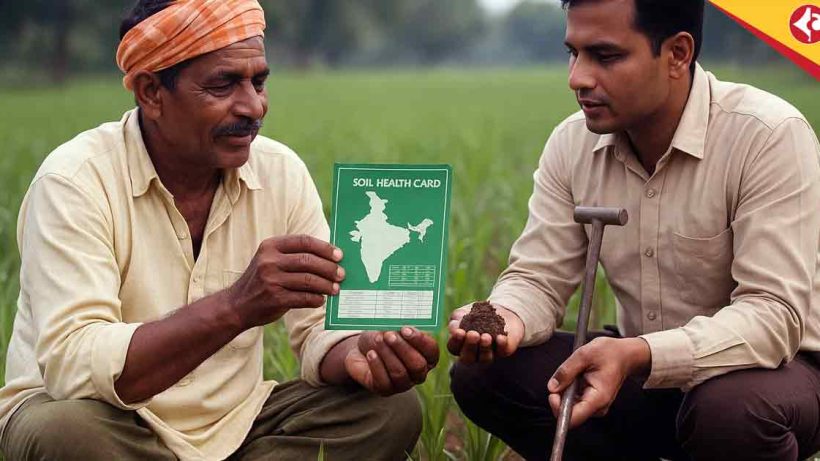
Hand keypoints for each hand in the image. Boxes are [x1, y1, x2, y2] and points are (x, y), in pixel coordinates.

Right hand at [225, 235, 344, 328]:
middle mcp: (269, 261)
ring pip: (309, 280)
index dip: (325, 248)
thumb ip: (294, 256)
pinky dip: (316, 299)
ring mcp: (271, 280)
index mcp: (270, 246)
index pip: (304, 241)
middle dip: (329, 268)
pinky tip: (321, 300)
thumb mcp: (271, 260)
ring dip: (326, 285)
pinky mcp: (275, 298)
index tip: (339, 255)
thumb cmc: (263, 280)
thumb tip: (331, 258)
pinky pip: (304, 297)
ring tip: (335, 289)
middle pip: (309, 261)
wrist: (237, 305)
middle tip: (341, 274)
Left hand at [344, 328, 438, 395]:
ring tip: (378, 340)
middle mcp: (418, 372)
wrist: (362, 349)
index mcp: (427, 356)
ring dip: (387, 354)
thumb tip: (402, 319)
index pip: (431, 351)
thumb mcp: (393, 327)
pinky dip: (377, 365)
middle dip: (402, 348)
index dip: (420, 340)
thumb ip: (402, 325)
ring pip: (399, 372)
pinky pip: (384, 381)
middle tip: (389, 335)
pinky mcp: (385, 389)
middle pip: (417, 365)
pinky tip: (371, 353)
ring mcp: (403, 383)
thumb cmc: (383, 336)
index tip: (405, 329)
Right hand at [446, 303, 523, 363]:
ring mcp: (488, 354)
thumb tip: (454, 327)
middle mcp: (473, 354)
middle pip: (467, 358)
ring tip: (486, 336)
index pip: (453, 347)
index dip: (455, 341)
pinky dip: (501, 345)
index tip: (459, 331)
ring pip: (485, 359)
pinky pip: (502, 351)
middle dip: (470, 346)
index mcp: (460, 345)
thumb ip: (456, 318)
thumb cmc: (475, 314)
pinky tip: (501, 337)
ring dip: (484, 348)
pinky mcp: (502, 351)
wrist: (498, 311)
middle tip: (473, 334)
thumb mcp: (463, 312)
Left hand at [547, 337, 650, 428]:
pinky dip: (569, 390)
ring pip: (569, 407)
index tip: (553, 393)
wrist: (624, 355)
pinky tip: (576, 378)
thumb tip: (552, 387)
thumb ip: (566, 371)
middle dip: (560, 396)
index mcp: (598, 398)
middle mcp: (598, 407)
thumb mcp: (584, 354)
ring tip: (574, 374)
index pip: (574, 418)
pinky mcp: (592, 403)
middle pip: (569, 413)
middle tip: (565, 376)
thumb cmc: (609, 353)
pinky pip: (573, 401)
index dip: (558, 408)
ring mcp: (595, 406)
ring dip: (565, 392)